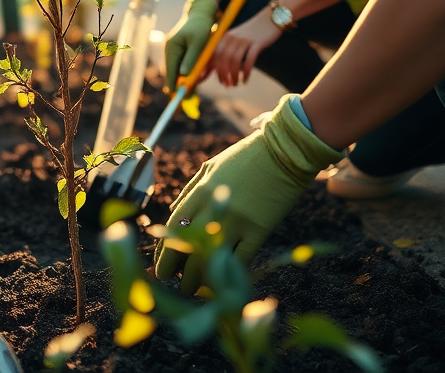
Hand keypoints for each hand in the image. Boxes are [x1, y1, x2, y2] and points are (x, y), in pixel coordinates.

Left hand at [154, 96, 340, 292]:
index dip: (165, 251)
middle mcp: (215, 208)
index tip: (161, 265)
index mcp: (201, 192)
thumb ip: (191, 190)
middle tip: (173, 283)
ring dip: (199, 280)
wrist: (283, 153)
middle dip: (176, 271)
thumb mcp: (211, 167)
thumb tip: (173, 212)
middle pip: (188, 248)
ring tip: (193, 290)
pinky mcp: (259, 231)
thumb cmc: (244, 158)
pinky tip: (222, 283)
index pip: (174, 227)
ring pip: (212, 260)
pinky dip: (229, 274)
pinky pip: (240, 261)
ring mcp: (237, 222)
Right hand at [164, 0, 217, 91]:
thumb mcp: (199, 43)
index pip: (171, 70)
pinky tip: (191, 83)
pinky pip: (182, 66)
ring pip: (178, 71)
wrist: (201, 14)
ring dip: (183, 82)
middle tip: (183, 100)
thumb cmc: (202, 27)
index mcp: (172, 46)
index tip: (175, 97)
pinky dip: (186, 74)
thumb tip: (183, 75)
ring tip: (188, 95)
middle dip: (178, 86)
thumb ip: (191, 58)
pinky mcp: (180, 51)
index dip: (173, 84)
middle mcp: (170, 49)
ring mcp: (174, 50)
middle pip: (173, 72)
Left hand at [211, 10, 281, 86]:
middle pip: (223, 58)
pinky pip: (249, 60)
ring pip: (234, 60)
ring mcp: (245, 40)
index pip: (214, 53)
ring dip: (233, 75)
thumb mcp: (236, 38)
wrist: (270, 19)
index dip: (212, 68)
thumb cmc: (251, 33)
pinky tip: (245, 79)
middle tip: (226, 85)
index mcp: (225, 36)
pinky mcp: (257, 43)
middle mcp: (233, 37)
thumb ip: (226, 50)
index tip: (214, 80)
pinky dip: (245, 72)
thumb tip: (216, 68)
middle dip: (222, 74)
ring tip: (235, 83)